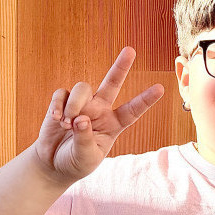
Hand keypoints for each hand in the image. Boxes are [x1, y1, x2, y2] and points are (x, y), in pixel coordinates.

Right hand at [34, 48, 163, 183]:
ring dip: (75, 104)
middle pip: (112, 83)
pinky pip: (62, 94)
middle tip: (130, 50)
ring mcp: (82, 104)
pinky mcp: (62, 103)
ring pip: (82, 88)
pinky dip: (57, 105)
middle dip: (120, 66)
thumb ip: (84, 139)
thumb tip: (81, 119)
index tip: (160, 88)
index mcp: (113, 125)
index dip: (145, 100)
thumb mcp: (86, 158)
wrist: (53, 164)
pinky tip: (56, 118)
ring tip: (67, 123)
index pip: (132, 111)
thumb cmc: (75, 162)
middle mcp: (100, 110)